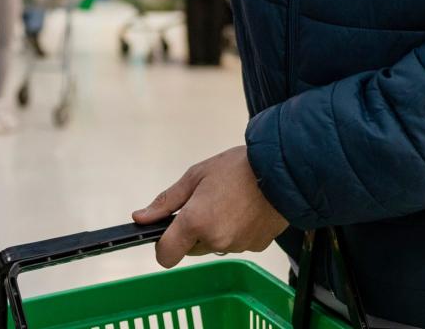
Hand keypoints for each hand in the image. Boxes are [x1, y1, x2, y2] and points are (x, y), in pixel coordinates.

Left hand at [132, 146, 287, 267]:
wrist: (284, 171)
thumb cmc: (237, 168)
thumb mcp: (195, 176)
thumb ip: (166, 201)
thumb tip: (140, 218)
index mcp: (195, 222)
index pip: (166, 256)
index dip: (162, 246)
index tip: (165, 231)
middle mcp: (215, 241)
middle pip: (190, 248)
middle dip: (191, 231)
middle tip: (204, 203)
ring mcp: (237, 246)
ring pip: (213, 246)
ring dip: (213, 231)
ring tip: (227, 202)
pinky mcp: (255, 247)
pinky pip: (235, 244)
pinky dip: (234, 232)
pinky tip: (243, 211)